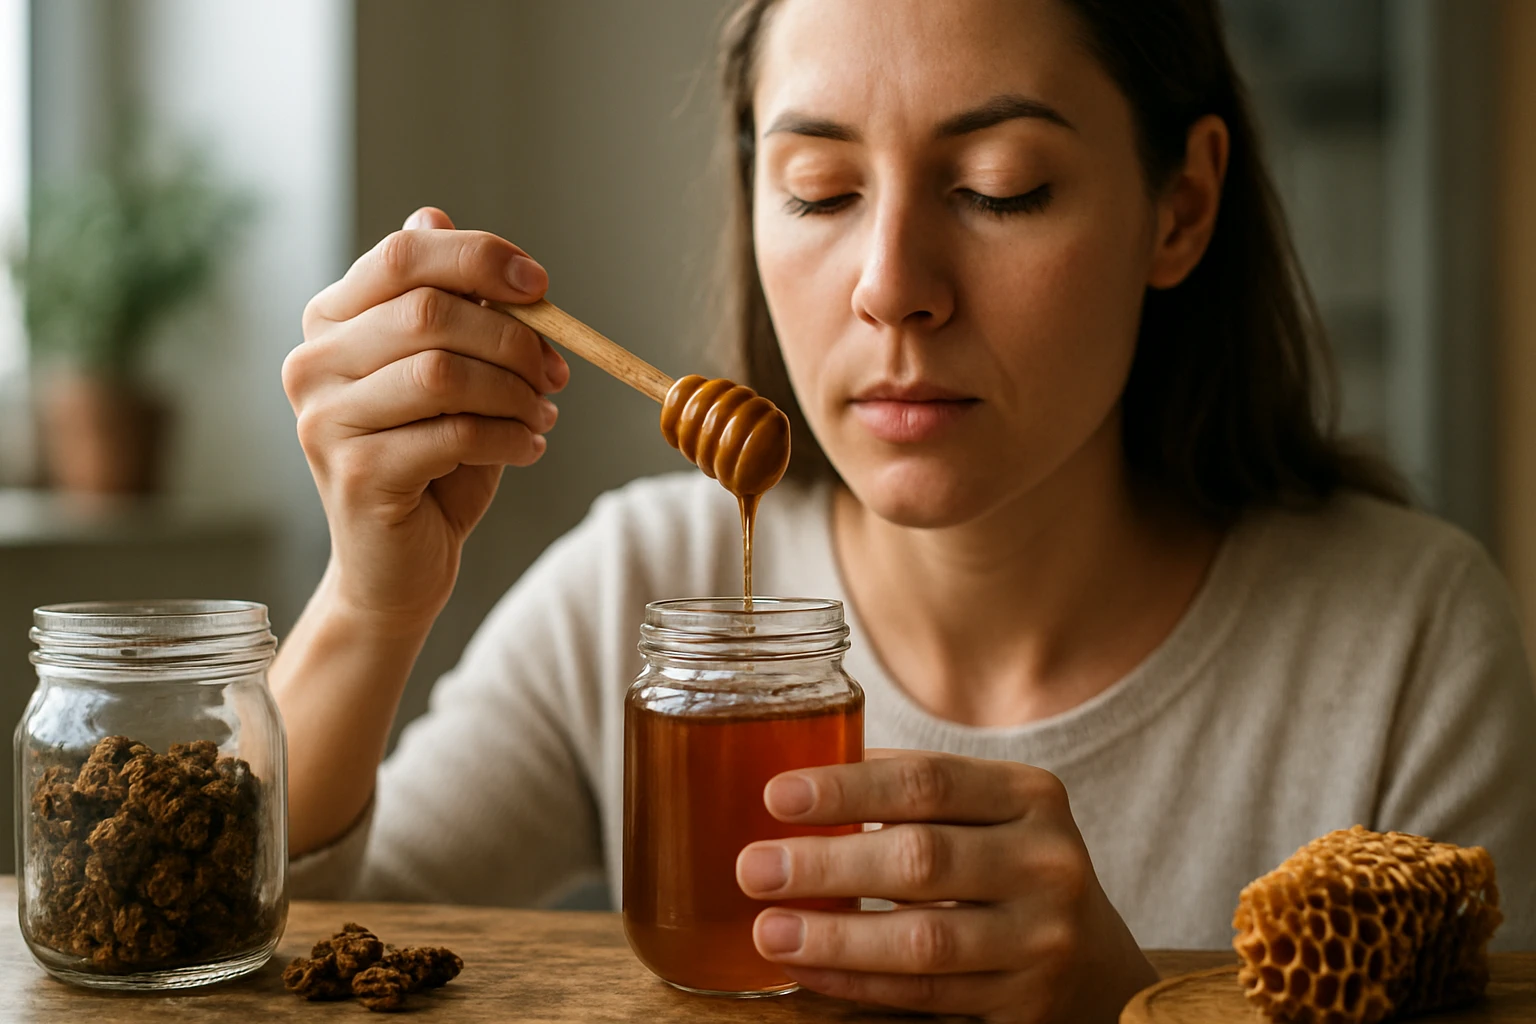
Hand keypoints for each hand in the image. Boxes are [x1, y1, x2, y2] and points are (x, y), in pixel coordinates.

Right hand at [283, 206, 569, 626]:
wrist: (397, 565)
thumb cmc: (428, 461)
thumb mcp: (447, 371)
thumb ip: (445, 303)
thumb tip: (435, 215)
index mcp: (331, 322)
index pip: (403, 256)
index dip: (479, 258)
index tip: (540, 285)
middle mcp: (312, 363)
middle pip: (429, 312)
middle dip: (514, 336)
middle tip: (556, 372)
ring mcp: (325, 420)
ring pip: (444, 373)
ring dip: (515, 391)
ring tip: (542, 413)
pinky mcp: (355, 474)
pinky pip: (453, 435)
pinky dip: (510, 437)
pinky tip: (530, 447)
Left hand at [735, 750, 1157, 1021]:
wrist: (1095, 962)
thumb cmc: (1009, 867)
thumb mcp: (986, 813)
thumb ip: (910, 792)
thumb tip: (796, 780)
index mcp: (1030, 796)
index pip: (929, 781)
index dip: (848, 789)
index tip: (776, 796)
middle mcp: (1047, 862)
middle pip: (921, 859)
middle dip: (827, 864)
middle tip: (753, 867)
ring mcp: (1042, 939)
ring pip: (923, 940)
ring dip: (834, 936)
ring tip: (768, 929)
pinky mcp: (1026, 1003)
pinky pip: (926, 994)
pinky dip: (859, 981)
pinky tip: (808, 969)